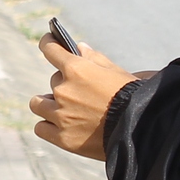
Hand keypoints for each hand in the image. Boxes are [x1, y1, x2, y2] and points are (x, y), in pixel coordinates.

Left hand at [29, 32, 135, 160]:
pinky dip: (48, 126)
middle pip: (53, 81)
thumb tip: (79, 48)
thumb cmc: (132, 97)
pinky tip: (60, 126)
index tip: (48, 41)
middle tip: (81, 94)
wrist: (141, 130)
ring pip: (38, 104)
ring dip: (48, 104)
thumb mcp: (117, 72)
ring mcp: (61, 115)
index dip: (48, 42)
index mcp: (76, 69)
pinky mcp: (62, 138)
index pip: (50, 49)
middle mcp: (63, 90)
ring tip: (64, 110)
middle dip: (65, 85)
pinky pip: (41, 128)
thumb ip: (94, 59)